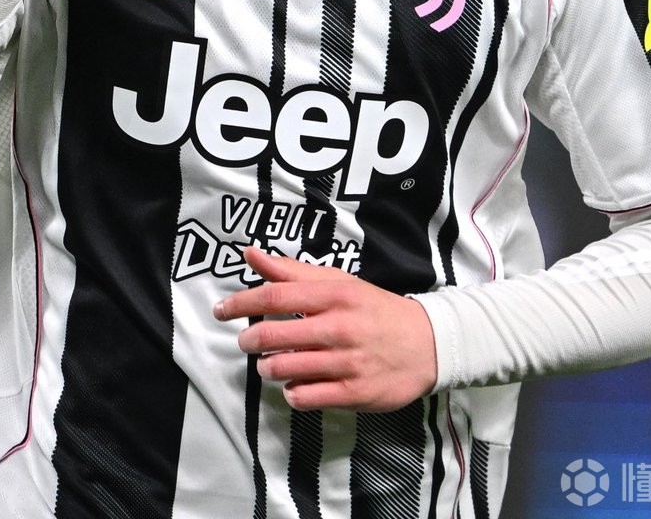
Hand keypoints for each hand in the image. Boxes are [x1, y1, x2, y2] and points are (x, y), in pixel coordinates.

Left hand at [212, 245, 437, 411]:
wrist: (429, 344)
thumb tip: (250, 253)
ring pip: (288, 368)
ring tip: (267, 364)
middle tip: (245, 342)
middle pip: (277, 335)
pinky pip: (308, 397)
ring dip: (268, 368)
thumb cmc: (374, 310)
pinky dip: (292, 393)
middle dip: (251, 340)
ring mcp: (348, 362)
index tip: (221, 310)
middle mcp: (339, 327)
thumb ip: (291, 271)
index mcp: (334, 295)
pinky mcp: (356, 393)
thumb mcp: (338, 282)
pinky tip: (293, 386)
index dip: (243, 303)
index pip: (276, 296)